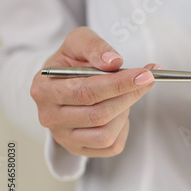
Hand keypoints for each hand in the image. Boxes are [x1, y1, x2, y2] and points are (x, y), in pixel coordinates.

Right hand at [30, 27, 157, 156]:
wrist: (65, 81)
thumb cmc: (73, 61)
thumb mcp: (79, 41)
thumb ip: (94, 46)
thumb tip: (113, 61)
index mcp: (44, 90)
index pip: (86, 92)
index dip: (119, 84)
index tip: (145, 75)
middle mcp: (49, 117)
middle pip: (99, 114)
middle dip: (129, 95)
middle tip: (147, 79)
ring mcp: (64, 137)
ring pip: (106, 134)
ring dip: (124, 112)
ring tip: (125, 94)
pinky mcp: (79, 149)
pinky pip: (112, 146)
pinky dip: (123, 128)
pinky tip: (120, 111)